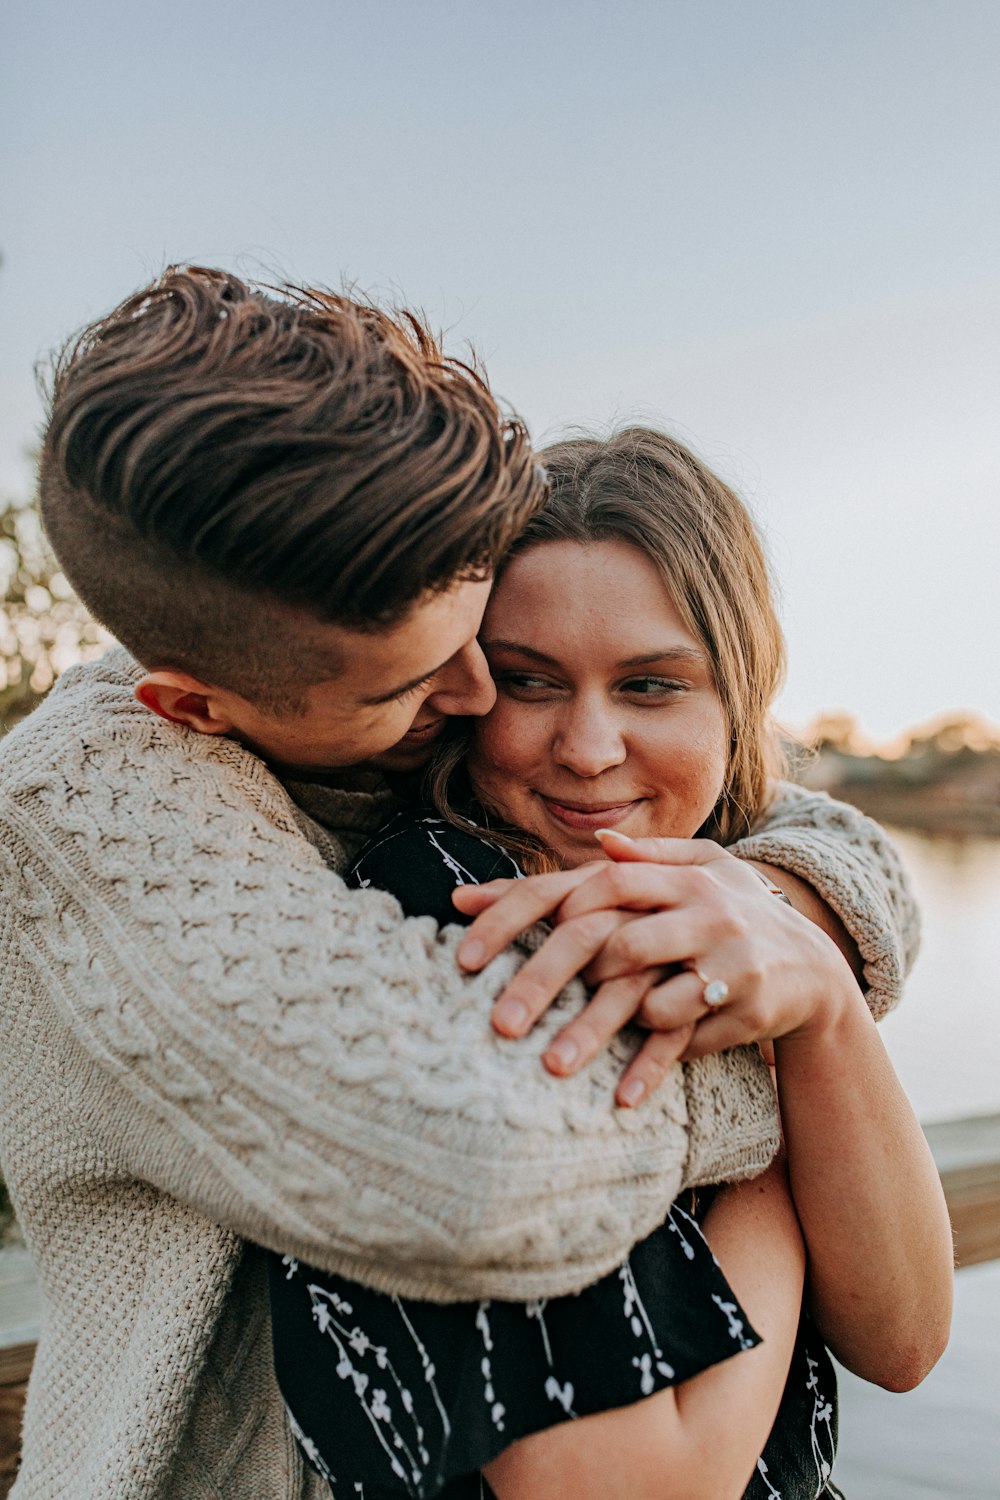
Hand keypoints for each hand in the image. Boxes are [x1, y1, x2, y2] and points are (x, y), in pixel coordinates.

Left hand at [453, 831, 855, 1106]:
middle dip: (547, 982)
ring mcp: (725, 959)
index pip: (594, 884)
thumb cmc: (739, 914)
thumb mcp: (705, 870)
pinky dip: (652, 1066)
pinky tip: (619, 1097)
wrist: (817, 967)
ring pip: (646, 995)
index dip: (530, 910)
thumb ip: (647, 860)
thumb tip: (598, 844)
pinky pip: (688, 1037)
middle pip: (609, 944)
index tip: (472, 946)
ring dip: (595, 1030)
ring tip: (550, 1066)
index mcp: (680, 875)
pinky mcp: (745, 1004)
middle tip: (499, 1025)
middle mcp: (703, 910)